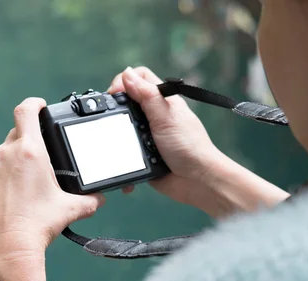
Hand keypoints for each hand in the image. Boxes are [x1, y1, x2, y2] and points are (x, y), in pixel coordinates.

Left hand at [0, 98, 104, 280]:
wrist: (7, 250)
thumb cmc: (38, 227)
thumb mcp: (71, 210)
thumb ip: (89, 200)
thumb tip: (99, 199)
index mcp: (30, 152)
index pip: (27, 110)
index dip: (34, 104)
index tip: (40, 106)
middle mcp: (5, 154)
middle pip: (17, 135)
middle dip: (29, 143)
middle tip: (40, 161)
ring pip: (3, 156)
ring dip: (14, 163)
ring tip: (25, 188)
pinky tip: (8, 199)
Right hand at [109, 67, 224, 204]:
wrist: (197, 181)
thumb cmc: (189, 147)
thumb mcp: (165, 117)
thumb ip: (147, 95)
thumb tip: (127, 73)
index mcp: (161, 101)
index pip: (139, 78)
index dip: (125, 81)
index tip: (114, 94)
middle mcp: (154, 115)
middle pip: (126, 101)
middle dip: (116, 109)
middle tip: (110, 119)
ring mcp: (147, 135)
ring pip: (122, 127)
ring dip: (118, 135)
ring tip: (118, 142)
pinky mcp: (142, 154)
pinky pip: (124, 151)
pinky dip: (122, 156)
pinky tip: (123, 160)